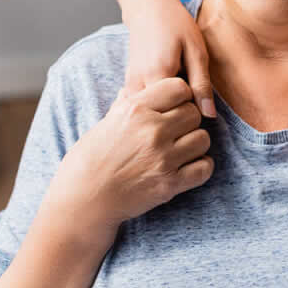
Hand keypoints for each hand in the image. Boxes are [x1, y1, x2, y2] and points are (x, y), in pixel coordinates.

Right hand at [53, 77, 213, 233]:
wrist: (83, 200)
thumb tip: (133, 88)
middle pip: (194, 112)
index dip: (179, 96)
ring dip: (195, 144)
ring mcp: (163, 158)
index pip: (180, 87)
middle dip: (188, 120)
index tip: (172, 107)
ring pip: (203, 139)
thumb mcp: (106, 122)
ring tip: (181, 150)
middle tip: (176, 131)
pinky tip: (187, 167)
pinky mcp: (169, 184)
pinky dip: (200, 167)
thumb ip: (125, 104)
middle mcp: (152, 130)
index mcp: (136, 109)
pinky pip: (204, 168)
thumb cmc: (89, 159)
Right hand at [123, 0, 216, 117]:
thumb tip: (209, 116)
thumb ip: (201, 84)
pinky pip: (141, 108)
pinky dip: (152, 108)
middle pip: (160, 118)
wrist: (148, 8)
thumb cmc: (175, 24)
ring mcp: (128, 87)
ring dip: (163, 111)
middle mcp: (137, 85)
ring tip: (174, 92)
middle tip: (186, 91)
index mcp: (157, 76)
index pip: (177, 113)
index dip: (191, 109)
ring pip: (148, 115)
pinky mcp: (126, 87)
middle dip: (175, 113)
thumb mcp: (196, 51)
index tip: (197, 94)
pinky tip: (163, 93)